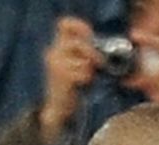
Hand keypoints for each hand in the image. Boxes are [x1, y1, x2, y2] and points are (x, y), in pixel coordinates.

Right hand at [39, 17, 98, 144]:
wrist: (58, 107)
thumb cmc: (72, 86)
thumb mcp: (78, 65)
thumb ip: (86, 53)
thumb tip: (105, 50)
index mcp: (58, 46)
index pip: (64, 24)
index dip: (79, 26)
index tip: (89, 36)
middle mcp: (54, 52)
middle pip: (78, 42)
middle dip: (92, 52)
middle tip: (98, 62)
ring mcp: (55, 63)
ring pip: (81, 58)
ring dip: (89, 67)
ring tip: (87, 76)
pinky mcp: (60, 75)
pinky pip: (80, 71)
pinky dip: (85, 77)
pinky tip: (83, 83)